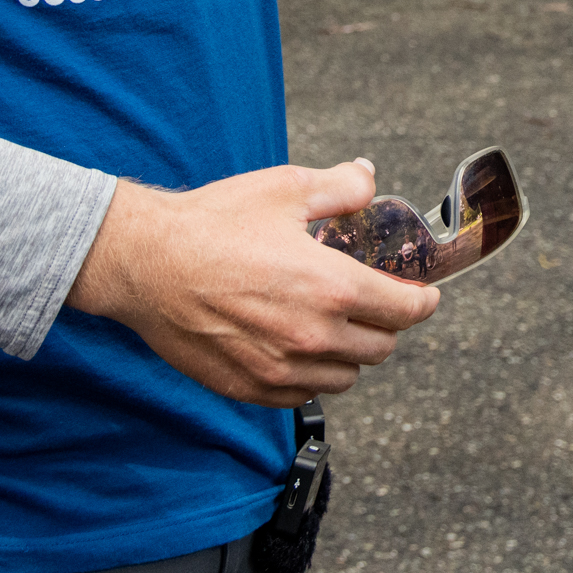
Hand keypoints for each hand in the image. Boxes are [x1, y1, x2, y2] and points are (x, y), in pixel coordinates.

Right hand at [66, 158, 438, 406]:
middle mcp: (313, 336)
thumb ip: (341, 187)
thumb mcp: (286, 188)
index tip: (425, 294)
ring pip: (346, 377)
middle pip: (382, 347)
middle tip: (376, 303)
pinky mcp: (250, 387)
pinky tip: (300, 347)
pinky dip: (313, 374)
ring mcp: (280, 368)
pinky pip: (303, 394)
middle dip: (387, 324)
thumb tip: (368, 179)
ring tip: (337, 325)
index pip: (406, 310)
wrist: (146, 263)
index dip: (424, 300)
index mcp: (332, 288)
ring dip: (351, 353)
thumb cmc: (213, 223)